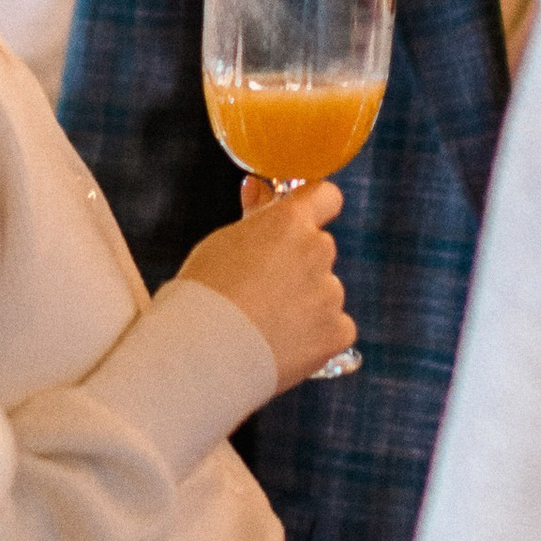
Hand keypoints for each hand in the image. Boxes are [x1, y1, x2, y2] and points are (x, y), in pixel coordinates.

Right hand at [181, 178, 356, 390]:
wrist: (204, 353)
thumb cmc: (204, 294)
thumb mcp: (223, 242)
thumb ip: (254, 215)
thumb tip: (258, 187)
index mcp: (290, 222)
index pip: (326, 196)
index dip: (315, 207)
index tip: (302, 221)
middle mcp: (318, 251)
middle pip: (319, 250)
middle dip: (298, 264)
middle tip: (263, 289)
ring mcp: (330, 293)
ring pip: (325, 292)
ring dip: (306, 303)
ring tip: (265, 325)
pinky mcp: (336, 332)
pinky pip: (336, 328)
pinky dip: (316, 336)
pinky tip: (285, 344)